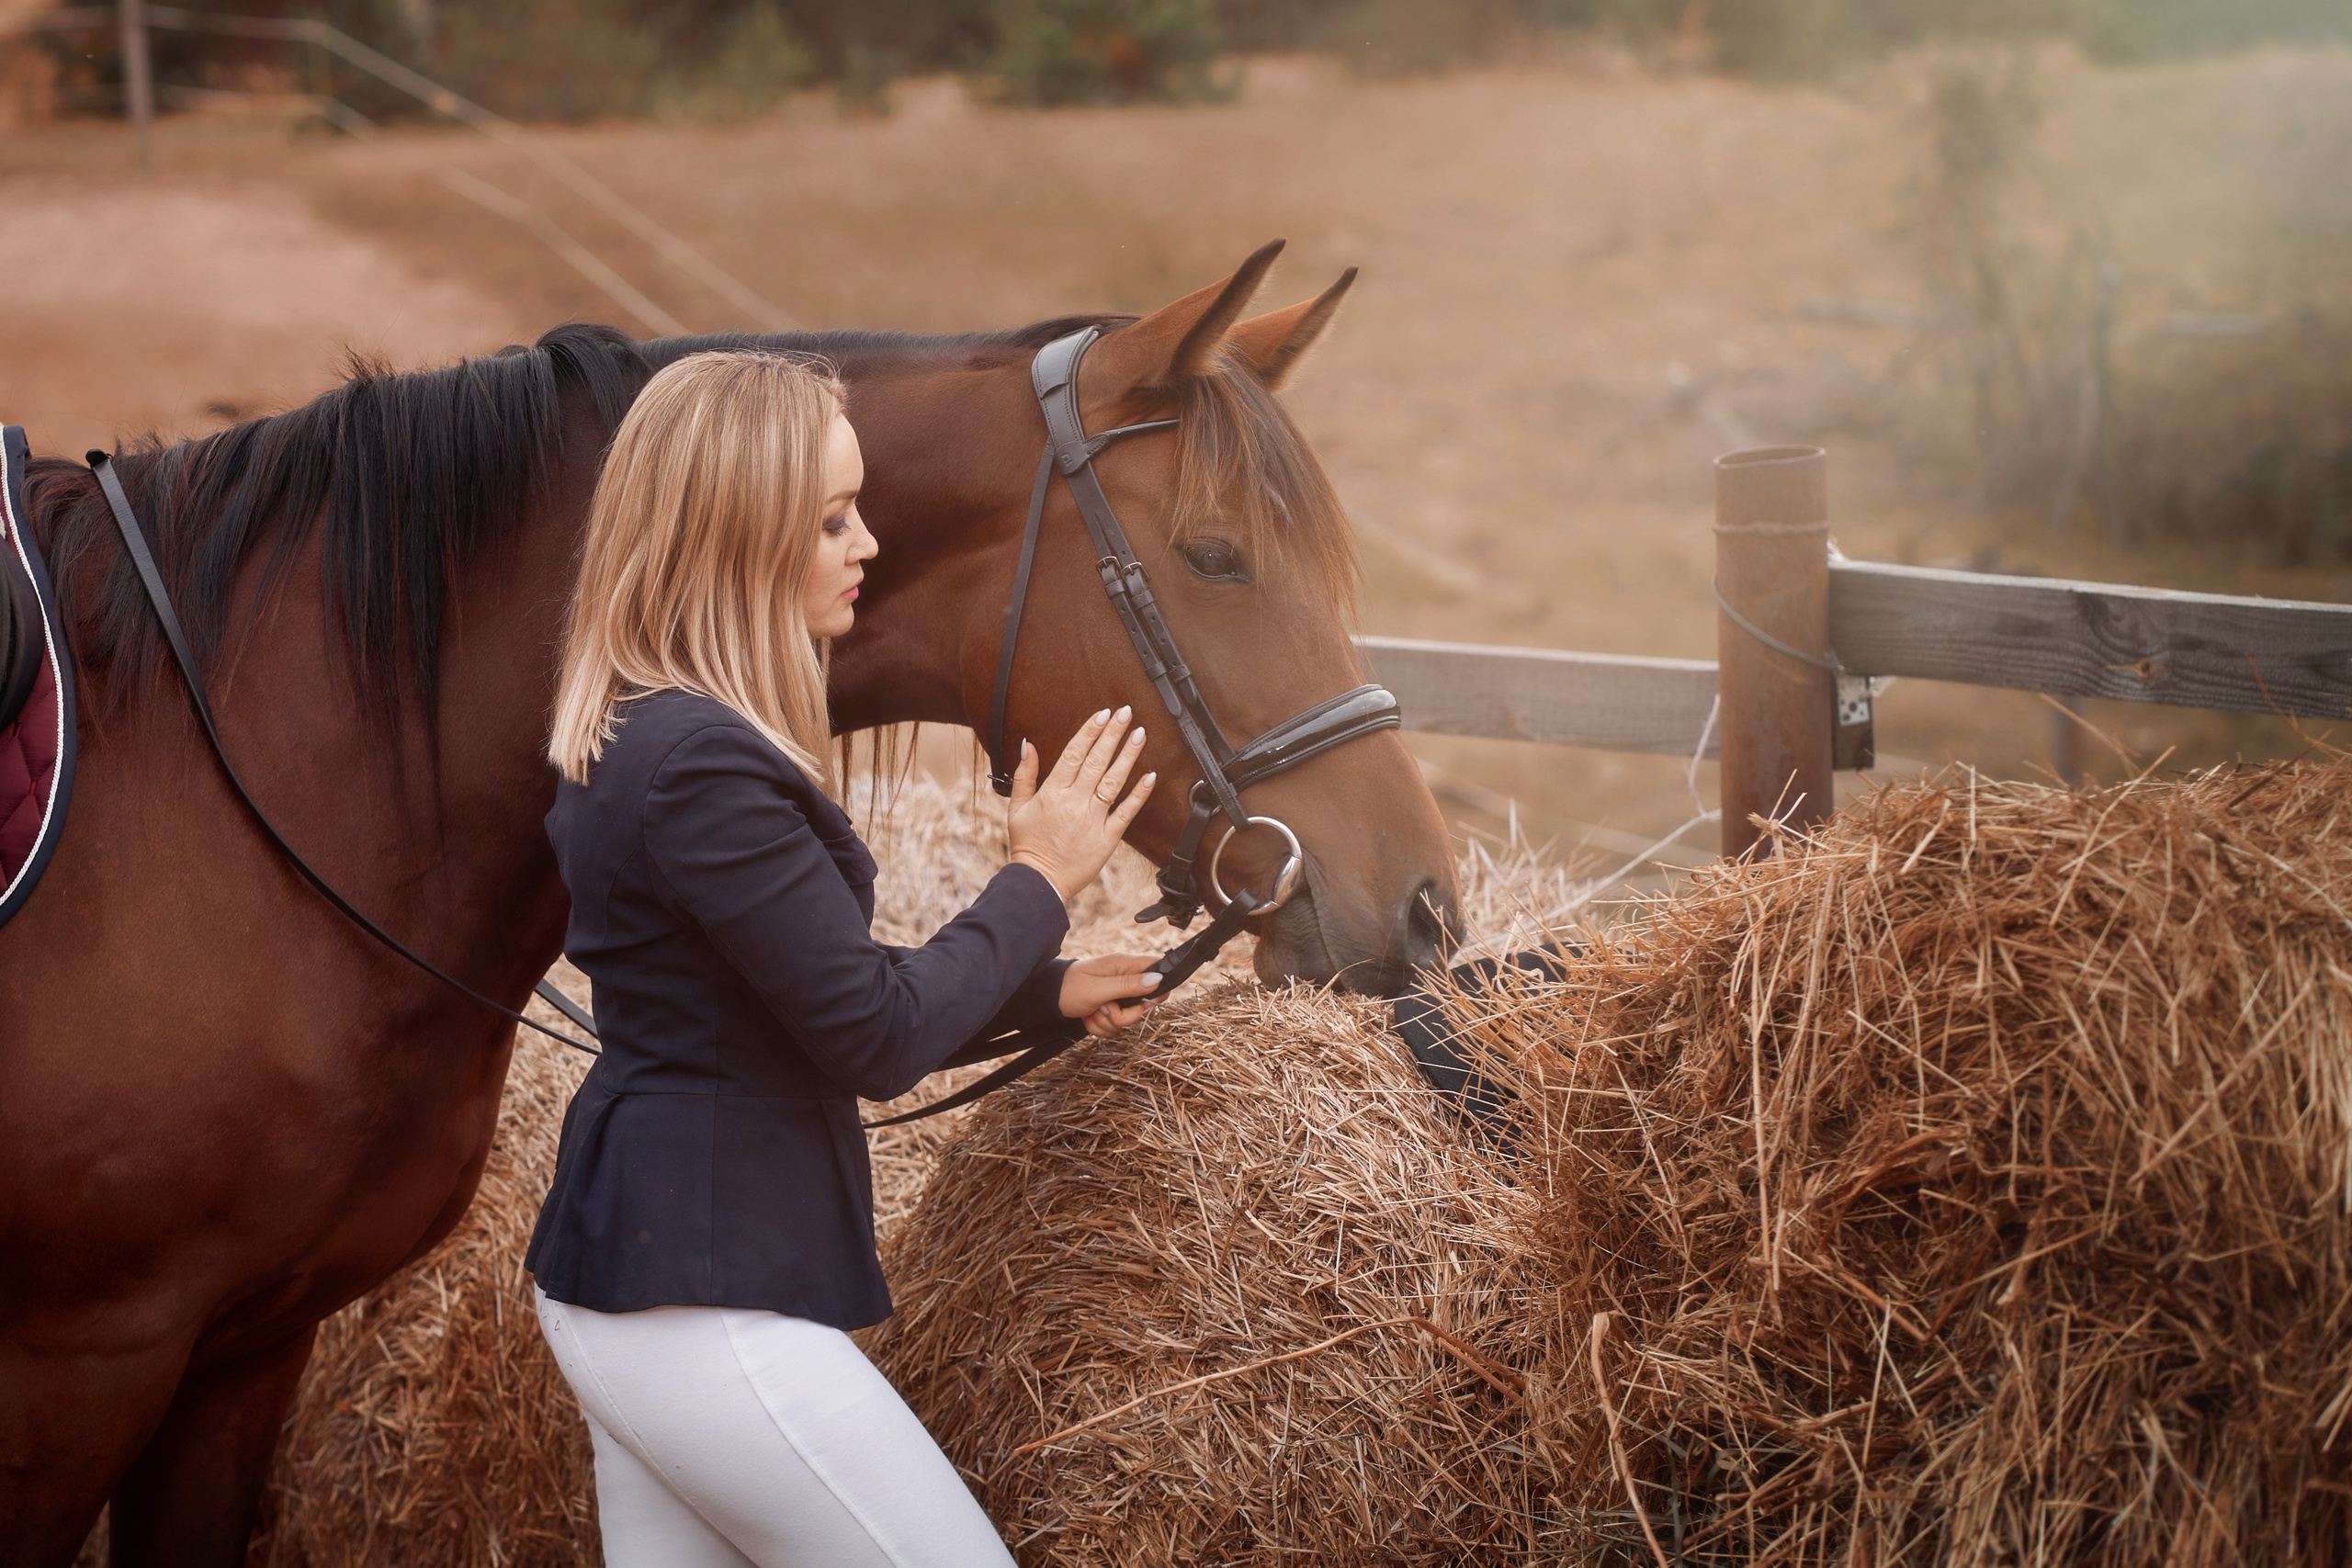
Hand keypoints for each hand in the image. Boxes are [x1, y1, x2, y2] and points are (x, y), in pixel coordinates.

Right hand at [1007, 707, 1155, 901]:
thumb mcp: (1016, 808)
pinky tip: (1150, 776)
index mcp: (1052, 792)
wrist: (1038, 883)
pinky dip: (1138, 795)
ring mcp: (1092, 820)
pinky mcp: (1106, 838)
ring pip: (1113, 782)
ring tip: (1140, 734)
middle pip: (1096, 762)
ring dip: (1128, 756)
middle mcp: (1074, 802)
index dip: (1090, 732)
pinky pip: (1126, 813)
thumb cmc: (1027, 845)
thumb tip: (1028, 745)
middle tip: (1126, 712)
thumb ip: (1024, 775)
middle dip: (1112, 734)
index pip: (1074, 754)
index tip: (1103, 714)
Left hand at [1060, 953, 1162, 1038]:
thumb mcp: (1099, 988)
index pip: (1156, 968)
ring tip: (1093, 1010)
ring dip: (1109, 1022)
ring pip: (1129, 1019)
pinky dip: (1101, 1026)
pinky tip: (1089, 1016)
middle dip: (1125, 1015)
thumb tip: (1157, 979)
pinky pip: (1116, 1026)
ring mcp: (1117, 995)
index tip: (1144, 1002)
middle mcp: (1124, 979)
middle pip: (1144, 1003)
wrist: (1048, 998)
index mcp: (1124, 965)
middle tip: (1106, 1008)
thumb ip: (1128, 985)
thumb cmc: (1069, 987)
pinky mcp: (1110, 1009)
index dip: (1158, 987)